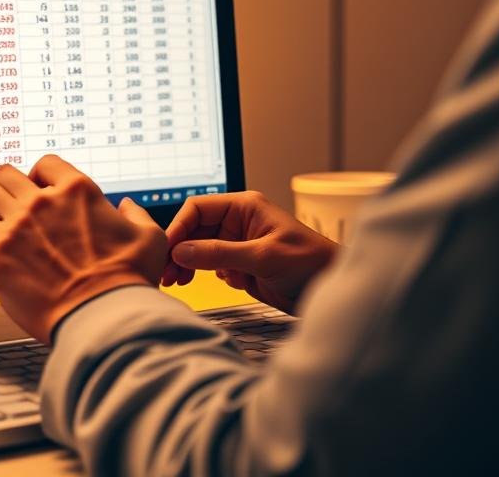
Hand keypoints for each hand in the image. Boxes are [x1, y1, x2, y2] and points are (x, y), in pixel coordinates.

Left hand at [0, 155, 167, 343]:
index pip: (43, 165)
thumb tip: (126, 207)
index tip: (34, 192)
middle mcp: (38, 204)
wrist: (105, 318)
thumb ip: (136, 216)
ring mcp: (12, 233)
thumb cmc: (127, 281)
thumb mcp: (149, 238)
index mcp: (75, 191)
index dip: (36, 177)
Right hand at [161, 191, 337, 314]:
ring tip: (177, 281)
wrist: (333, 290)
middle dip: (178, 249)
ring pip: (198, 249)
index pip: (198, 208)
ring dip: (186, 263)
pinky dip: (201, 274)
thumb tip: (182, 251)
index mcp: (244, 207)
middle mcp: (237, 223)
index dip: (179, 227)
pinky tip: (202, 282)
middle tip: (166, 273)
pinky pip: (210, 266)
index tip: (166, 250)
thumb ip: (220, 253)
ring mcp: (237, 244)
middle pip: (194, 230)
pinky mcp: (240, 266)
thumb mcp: (263, 256)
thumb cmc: (311, 262)